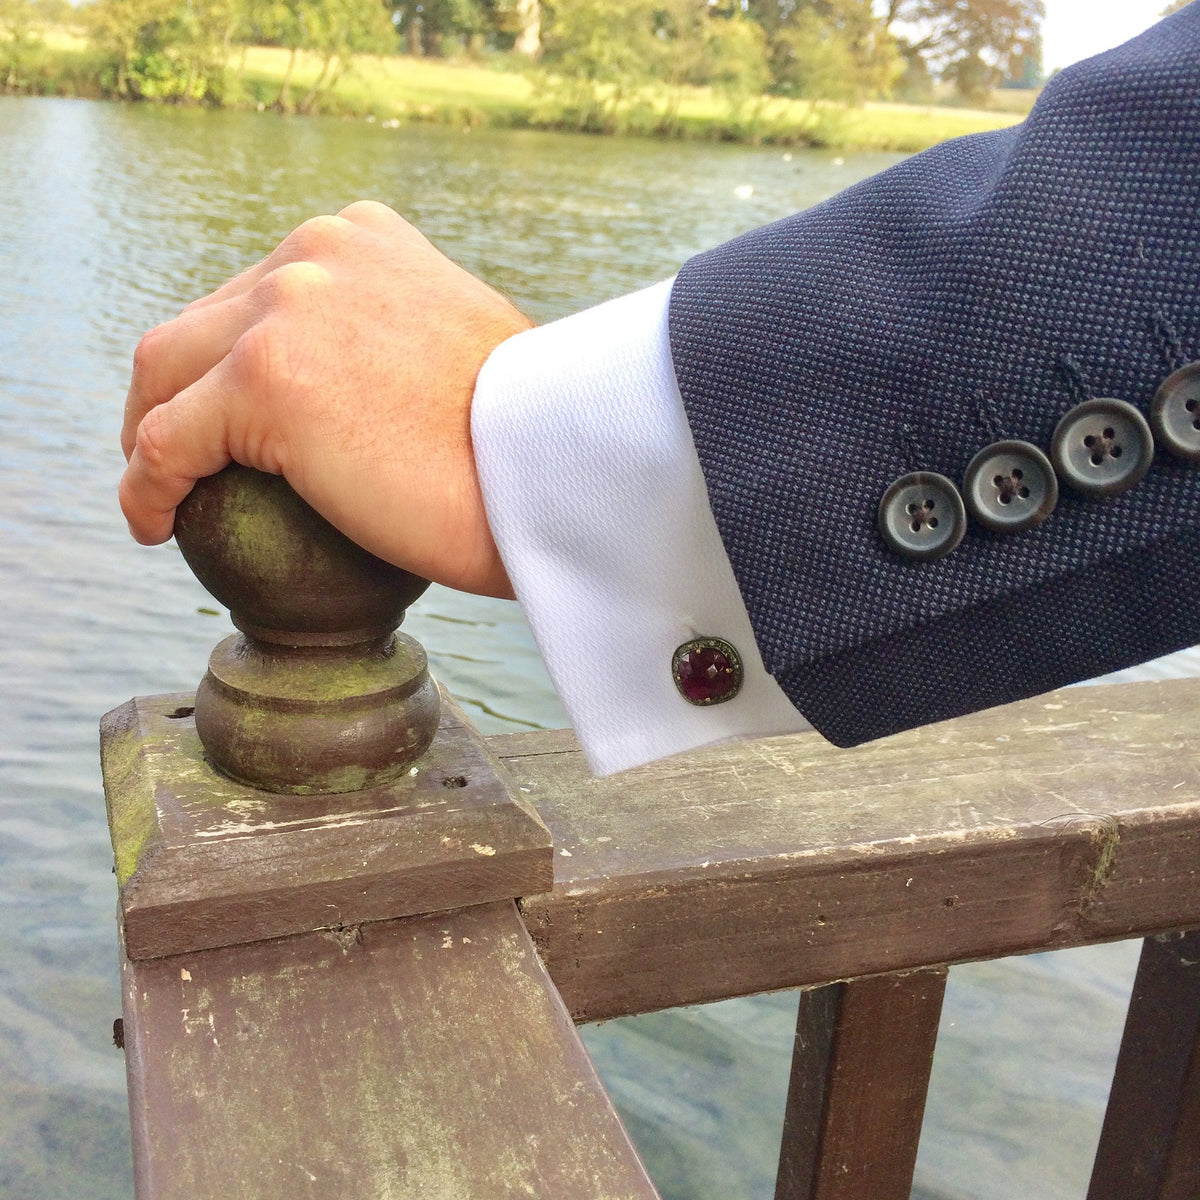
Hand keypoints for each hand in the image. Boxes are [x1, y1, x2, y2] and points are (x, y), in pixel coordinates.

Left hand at [119, 201, 531, 597]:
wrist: (560, 468)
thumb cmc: (525, 440)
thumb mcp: (457, 351)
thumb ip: (397, 341)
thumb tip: (368, 393)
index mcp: (362, 239)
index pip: (257, 292)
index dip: (220, 358)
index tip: (219, 412)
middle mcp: (316, 252)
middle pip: (198, 325)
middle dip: (172, 391)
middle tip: (177, 456)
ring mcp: (287, 308)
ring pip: (164, 372)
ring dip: (145, 435)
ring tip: (157, 493)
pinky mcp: (266, 380)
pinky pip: (167, 443)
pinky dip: (147, 487)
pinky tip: (153, 525)